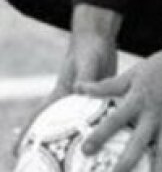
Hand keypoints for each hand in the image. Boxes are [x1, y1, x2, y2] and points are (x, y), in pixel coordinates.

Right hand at [13, 5, 120, 156]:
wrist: (100, 39)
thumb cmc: (89, 48)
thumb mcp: (87, 61)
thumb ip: (85, 77)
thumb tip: (80, 89)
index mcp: (62, 95)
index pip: (40, 117)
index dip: (27, 134)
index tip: (16, 152)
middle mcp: (71, 101)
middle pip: (58, 128)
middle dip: (50, 146)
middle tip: (42, 165)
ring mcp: (85, 102)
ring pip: (79, 126)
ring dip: (79, 142)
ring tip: (78, 162)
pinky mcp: (100, 99)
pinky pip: (99, 118)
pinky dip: (101, 129)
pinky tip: (109, 143)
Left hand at [76, 18, 161, 171]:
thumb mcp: (133, 73)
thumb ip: (106, 86)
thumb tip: (77, 87)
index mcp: (139, 101)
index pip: (115, 121)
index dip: (100, 135)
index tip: (86, 150)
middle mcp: (155, 114)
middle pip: (138, 144)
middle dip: (125, 164)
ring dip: (156, 170)